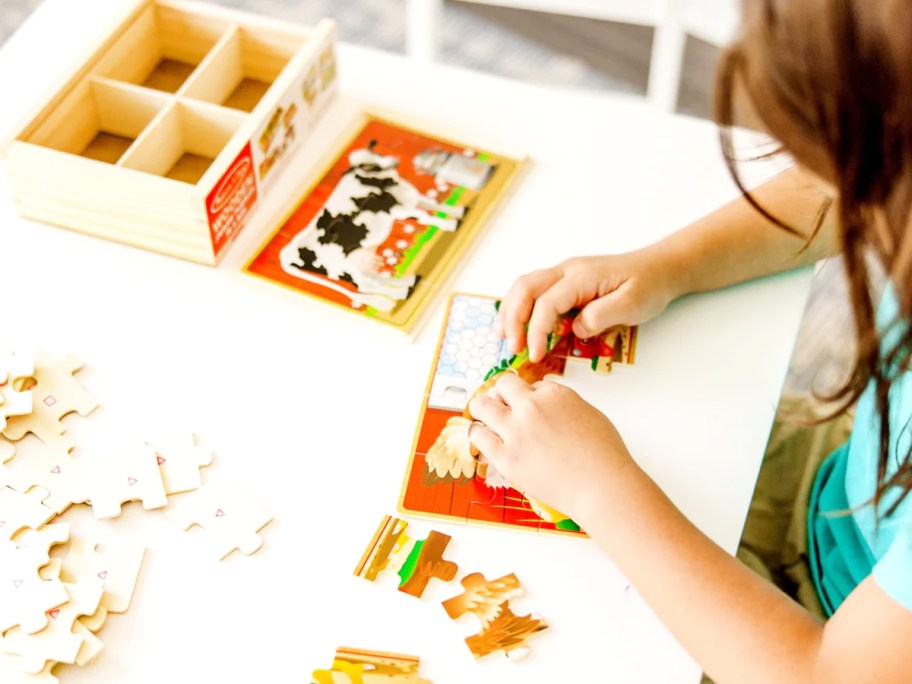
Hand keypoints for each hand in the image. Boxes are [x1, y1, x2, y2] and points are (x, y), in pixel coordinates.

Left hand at [468, 372, 638, 525]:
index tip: (527, 405)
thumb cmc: (603, 456)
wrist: (601, 487)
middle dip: (500, 393)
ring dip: (481, 408)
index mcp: (554, 394)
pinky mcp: (506, 457)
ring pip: (482, 406)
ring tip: (482, 415)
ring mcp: (516, 431)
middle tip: (499, 404)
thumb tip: (549, 407)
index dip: (528, 396)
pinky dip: (479, 434)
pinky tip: (482, 436)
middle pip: (502, 385)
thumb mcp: (589, 414)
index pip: (530, 385)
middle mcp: (531, 407)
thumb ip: (563, 406)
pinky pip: (479, 436)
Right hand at [496, 251, 679, 361]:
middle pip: (526, 289)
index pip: (547, 303)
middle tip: (511, 348)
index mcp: (582, 277)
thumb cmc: (648, 285)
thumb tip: (576, 329)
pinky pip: (534, 290)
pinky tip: (516, 324)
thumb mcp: (632, 304)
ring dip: (510, 311)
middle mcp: (567, 271)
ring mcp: (564, 274)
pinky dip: (520, 306)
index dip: (537, 331)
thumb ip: (602, 316)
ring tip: (503, 336)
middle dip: (512, 319)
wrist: (659, 268)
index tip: (535, 356)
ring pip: (524, 286)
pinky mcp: (565, 282)